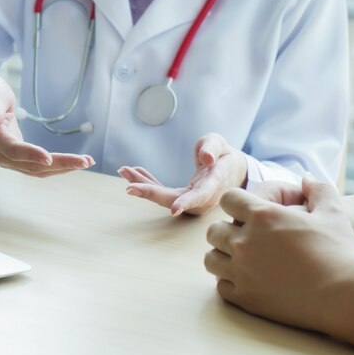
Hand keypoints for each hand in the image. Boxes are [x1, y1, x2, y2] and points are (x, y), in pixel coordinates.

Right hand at [0, 75, 93, 176]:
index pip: (12, 150)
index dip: (30, 154)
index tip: (49, 157)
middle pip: (30, 165)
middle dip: (59, 164)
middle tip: (85, 161)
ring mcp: (7, 161)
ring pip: (37, 170)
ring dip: (63, 168)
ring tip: (87, 162)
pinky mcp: (17, 161)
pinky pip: (38, 168)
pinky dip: (58, 167)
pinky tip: (75, 163)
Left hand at [117, 133, 246, 215]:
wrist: (230, 170)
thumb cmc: (224, 156)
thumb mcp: (220, 145)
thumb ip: (213, 148)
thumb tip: (206, 158)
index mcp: (214, 184)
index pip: (200, 195)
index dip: (186, 202)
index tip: (174, 209)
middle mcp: (201, 197)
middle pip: (173, 198)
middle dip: (150, 192)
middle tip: (129, 187)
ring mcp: (190, 200)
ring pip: (164, 196)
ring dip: (143, 185)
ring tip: (123, 171)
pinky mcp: (181, 197)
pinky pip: (162, 192)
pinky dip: (148, 182)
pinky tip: (133, 173)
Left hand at [204, 178, 353, 331]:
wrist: (345, 295)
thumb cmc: (341, 251)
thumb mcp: (333, 212)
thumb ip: (318, 189)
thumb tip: (306, 178)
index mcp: (262, 215)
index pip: (228, 199)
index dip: (236, 203)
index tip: (245, 212)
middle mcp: (245, 241)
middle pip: (214, 231)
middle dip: (225, 231)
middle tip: (242, 237)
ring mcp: (241, 271)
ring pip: (210, 259)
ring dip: (222, 256)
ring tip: (239, 259)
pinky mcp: (244, 297)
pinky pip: (221, 285)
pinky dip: (230, 282)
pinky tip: (246, 280)